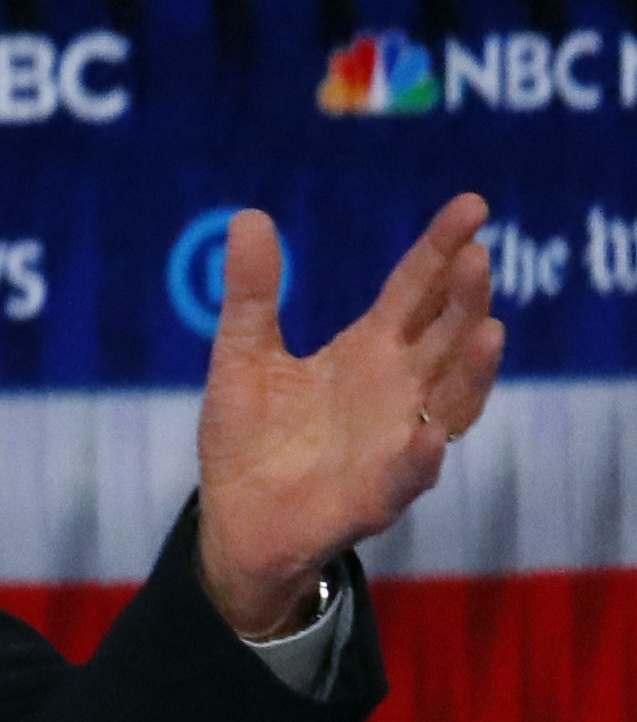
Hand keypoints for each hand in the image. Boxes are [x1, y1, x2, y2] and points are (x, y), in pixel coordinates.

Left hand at [194, 195, 502, 636]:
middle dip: (463, 300)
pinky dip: (419, 456)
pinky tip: (426, 435)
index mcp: (369, 352)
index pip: (416, 291)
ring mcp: (397, 443)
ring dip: (471, 371)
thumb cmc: (252, 434)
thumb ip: (252, 292)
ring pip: (450, 403)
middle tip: (477, 256)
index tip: (472, 205)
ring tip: (487, 331)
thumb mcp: (243, 353)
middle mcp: (398, 391)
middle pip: (444, 338)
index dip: (442, 249)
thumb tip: (247, 215)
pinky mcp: (377, 495)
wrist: (235, 516)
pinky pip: (408, 475)